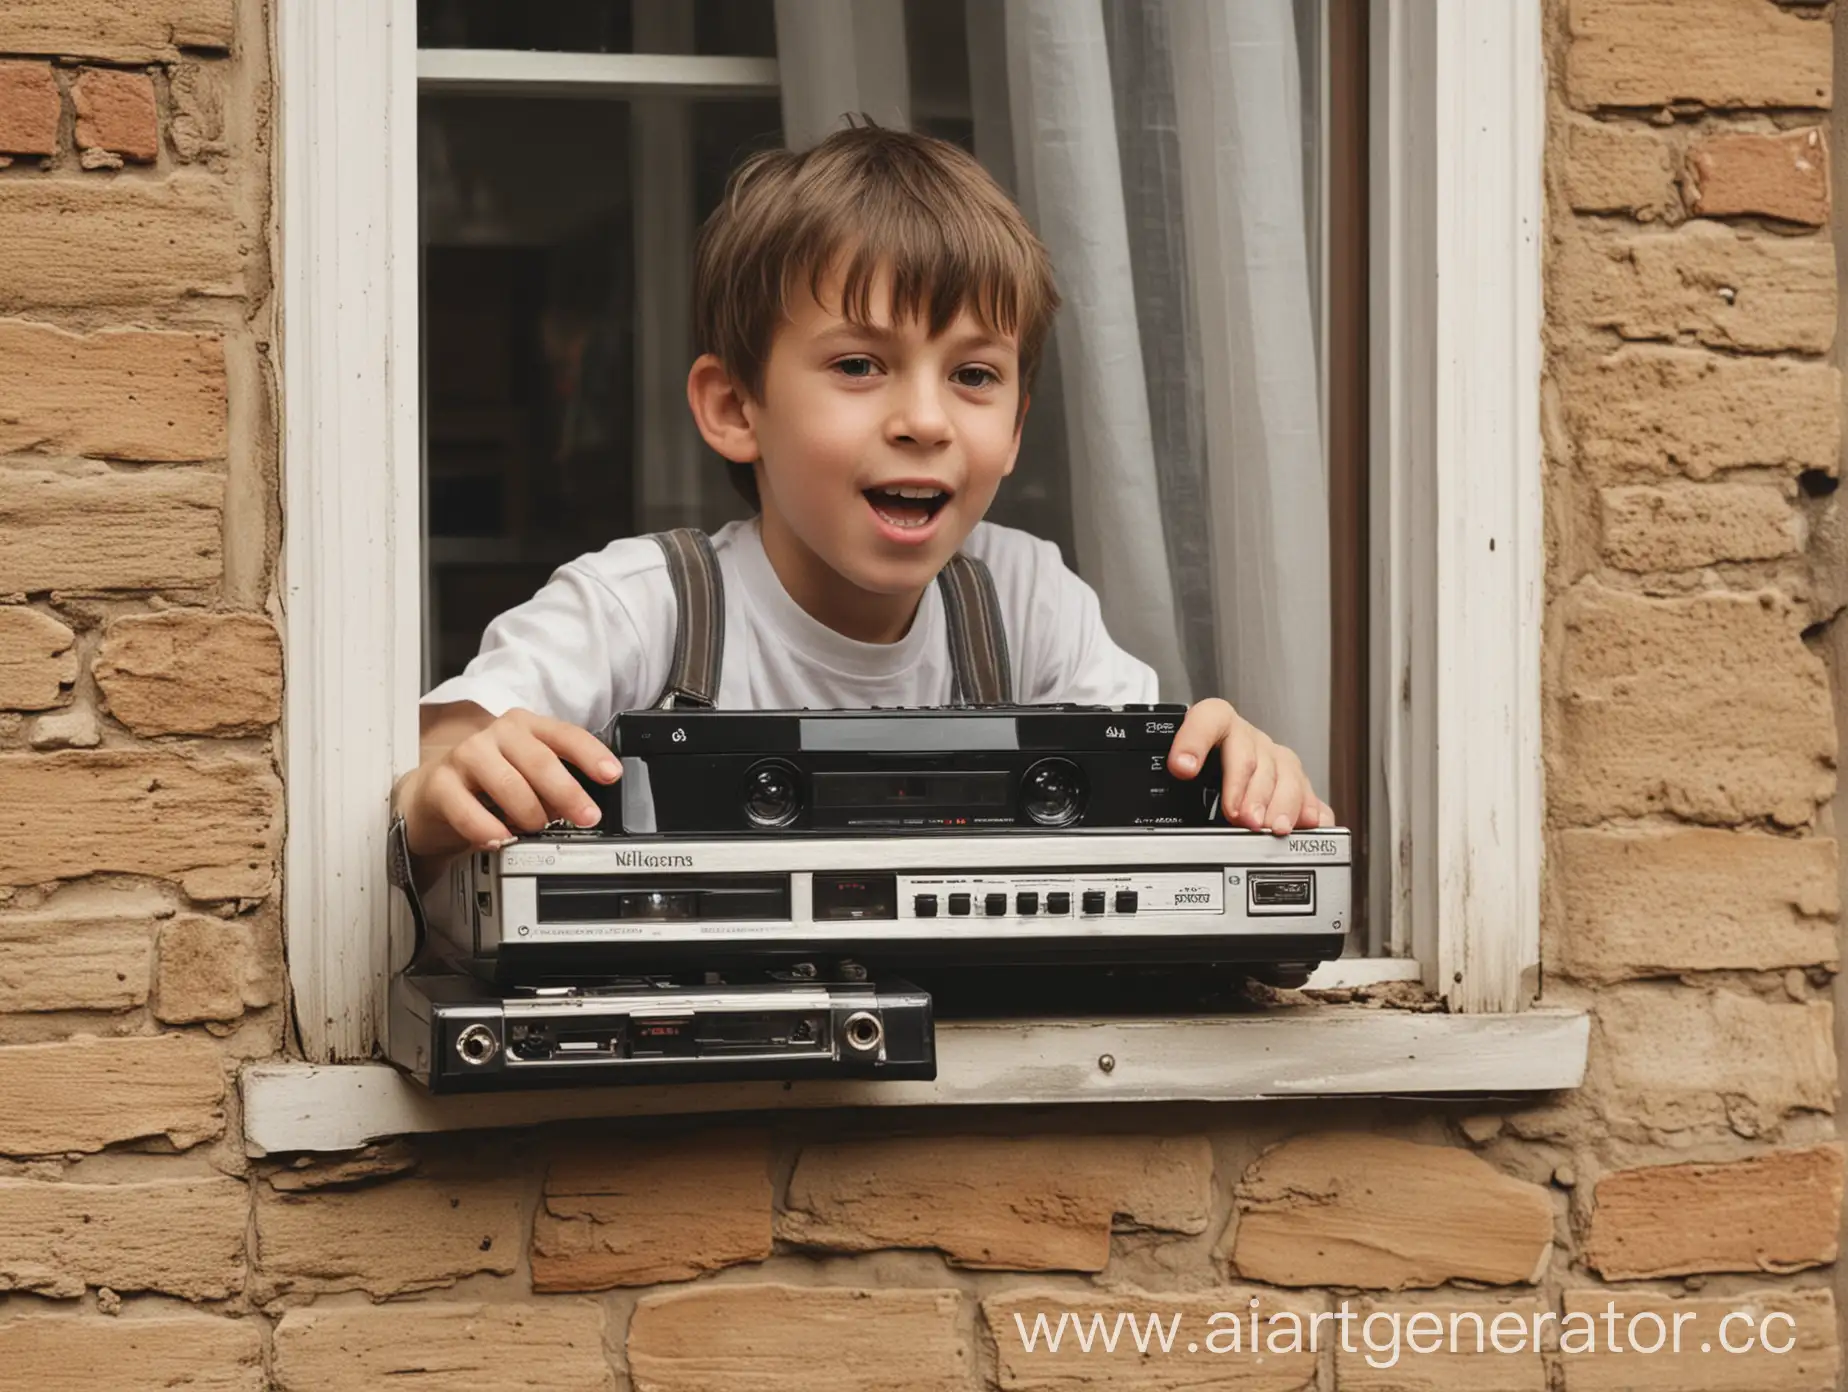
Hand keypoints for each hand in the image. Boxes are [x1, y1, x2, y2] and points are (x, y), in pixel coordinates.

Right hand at [396, 707, 619, 857]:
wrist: (431, 794)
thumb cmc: (487, 783)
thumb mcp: (527, 776)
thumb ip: (555, 785)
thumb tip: (581, 808)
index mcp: (525, 727)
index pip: (564, 735)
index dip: (591, 754)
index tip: (611, 775)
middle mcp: (496, 735)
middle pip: (540, 762)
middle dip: (568, 793)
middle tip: (585, 817)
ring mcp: (466, 756)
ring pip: (510, 785)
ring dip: (530, 813)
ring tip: (533, 828)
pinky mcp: (440, 783)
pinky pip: (470, 811)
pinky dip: (490, 830)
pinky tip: (500, 838)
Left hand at [1165, 698, 1332, 834]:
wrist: (1211, 764)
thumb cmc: (1195, 764)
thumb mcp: (1180, 766)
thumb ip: (1175, 770)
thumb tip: (1166, 779)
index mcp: (1216, 723)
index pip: (1208, 718)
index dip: (1195, 741)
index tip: (1182, 768)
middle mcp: (1247, 737)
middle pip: (1252, 756)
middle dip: (1247, 789)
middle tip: (1240, 816)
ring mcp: (1273, 756)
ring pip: (1285, 772)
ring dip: (1280, 802)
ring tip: (1272, 827)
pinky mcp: (1292, 779)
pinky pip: (1307, 791)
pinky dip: (1310, 809)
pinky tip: (1309, 824)